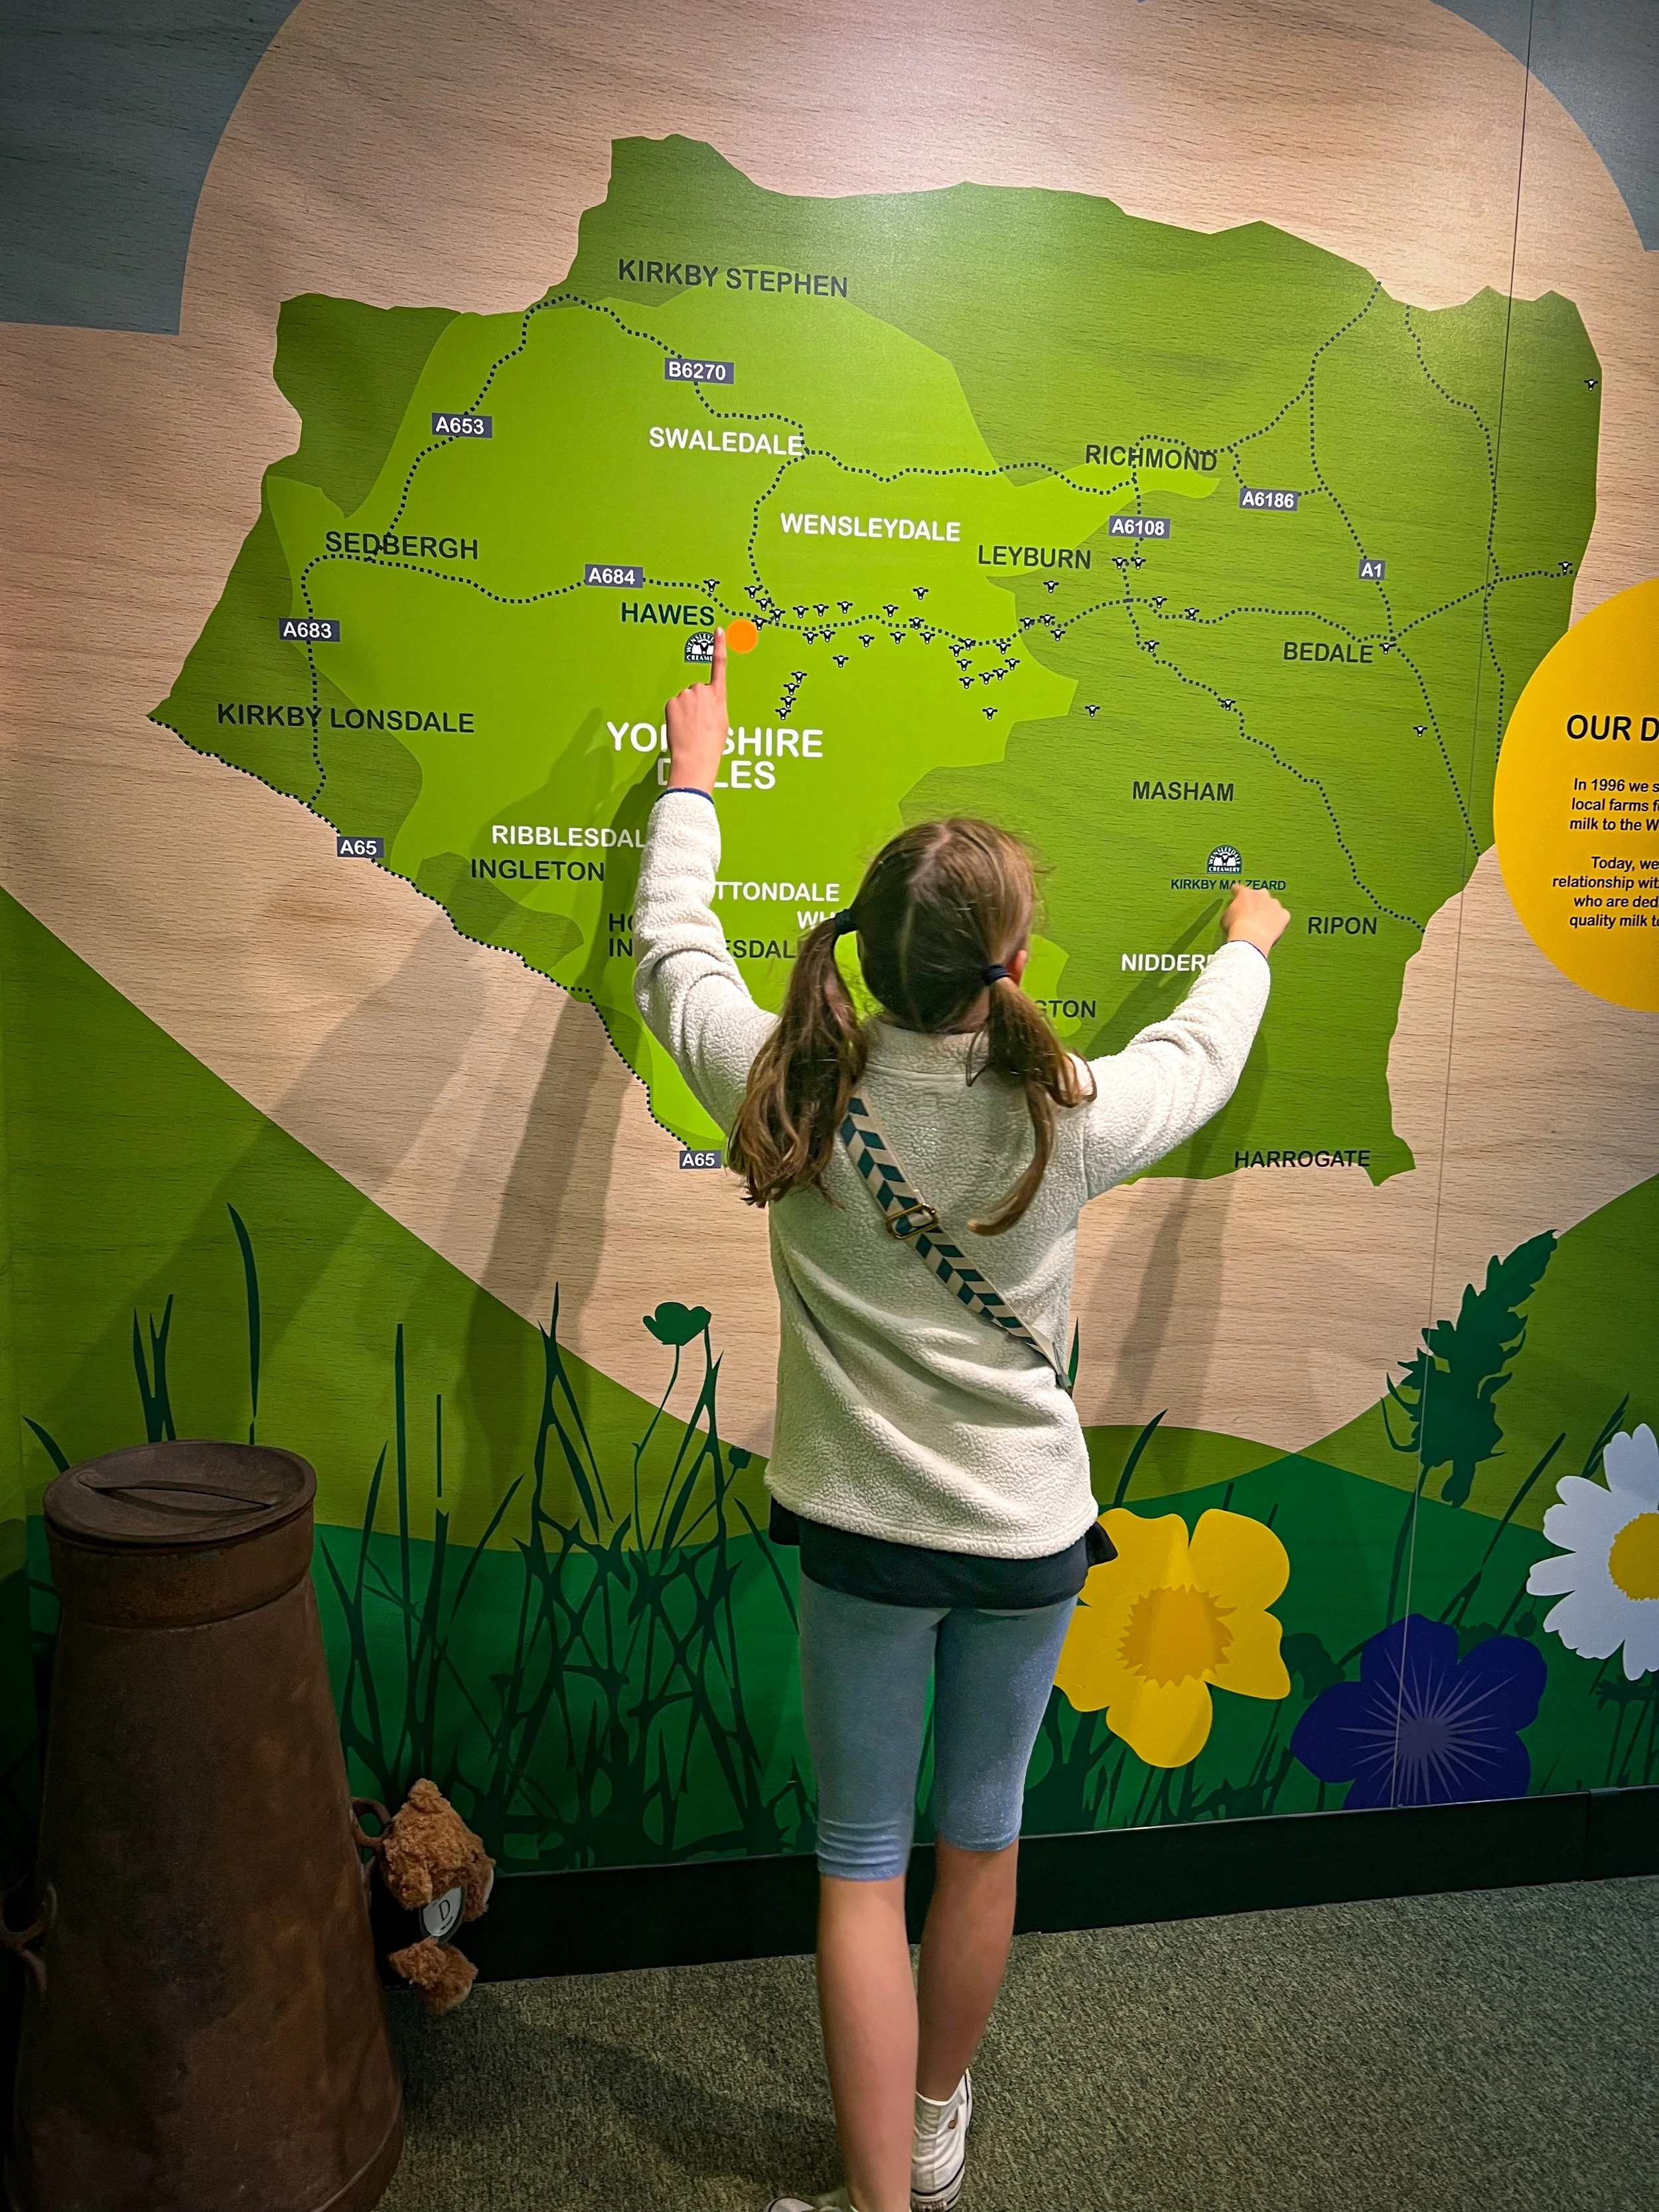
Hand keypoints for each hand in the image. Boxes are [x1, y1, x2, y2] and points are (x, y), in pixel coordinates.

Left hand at [664, 629, 728, 790]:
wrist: (695, 758)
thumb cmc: (711, 746)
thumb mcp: (722, 723)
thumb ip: (715, 707)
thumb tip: (706, 705)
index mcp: (718, 697)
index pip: (720, 666)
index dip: (719, 647)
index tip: (718, 631)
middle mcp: (702, 691)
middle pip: (696, 690)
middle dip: (696, 703)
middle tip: (698, 723)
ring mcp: (686, 695)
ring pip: (684, 699)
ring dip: (685, 711)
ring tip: (689, 728)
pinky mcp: (672, 702)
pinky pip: (673, 706)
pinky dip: (675, 715)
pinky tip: (680, 728)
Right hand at [1222, 883, 1290, 955]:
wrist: (1251, 937)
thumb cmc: (1236, 927)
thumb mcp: (1225, 917)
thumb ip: (1231, 910)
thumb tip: (1232, 912)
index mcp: (1245, 893)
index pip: (1239, 889)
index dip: (1237, 892)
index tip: (1236, 894)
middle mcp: (1261, 894)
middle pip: (1259, 895)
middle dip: (1256, 903)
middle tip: (1251, 915)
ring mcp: (1274, 904)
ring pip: (1272, 905)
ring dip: (1268, 912)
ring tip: (1262, 924)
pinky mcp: (1284, 914)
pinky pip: (1282, 916)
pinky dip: (1278, 921)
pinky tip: (1272, 929)